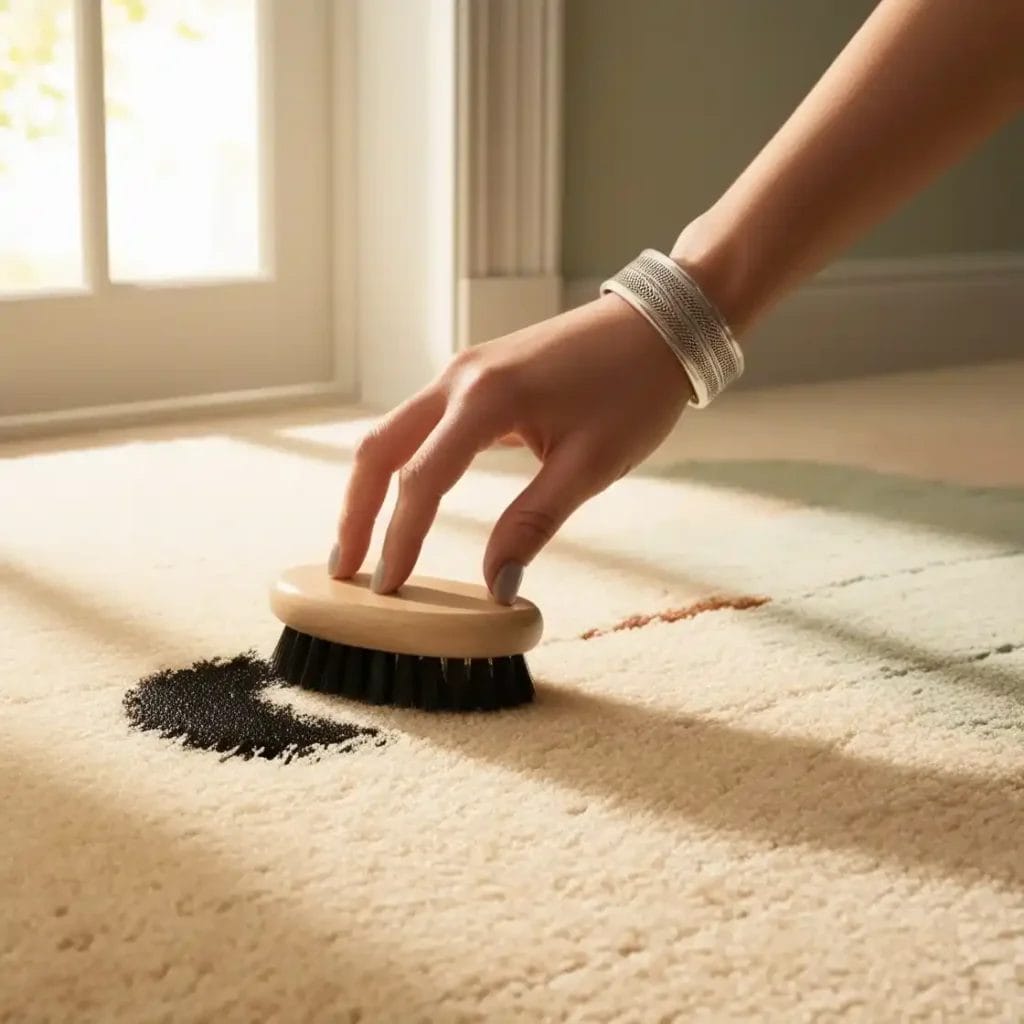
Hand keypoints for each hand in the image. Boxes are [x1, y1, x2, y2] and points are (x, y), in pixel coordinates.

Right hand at [329, 293, 693, 603]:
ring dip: (373, 488)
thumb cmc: (633, 391)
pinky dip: (401, 465)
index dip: (399, 539)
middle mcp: (459, 378)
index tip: (386, 590)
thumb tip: (496, 586)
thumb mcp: (588, 466)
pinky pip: (420, 424)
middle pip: (378, 449)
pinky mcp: (476, 376)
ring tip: (363, 542)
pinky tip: (405, 499)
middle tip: (343, 570)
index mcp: (485, 398)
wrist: (660, 326)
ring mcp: (463, 372)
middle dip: (357, 512)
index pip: (420, 481)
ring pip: (392, 433)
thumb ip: (533, 524)